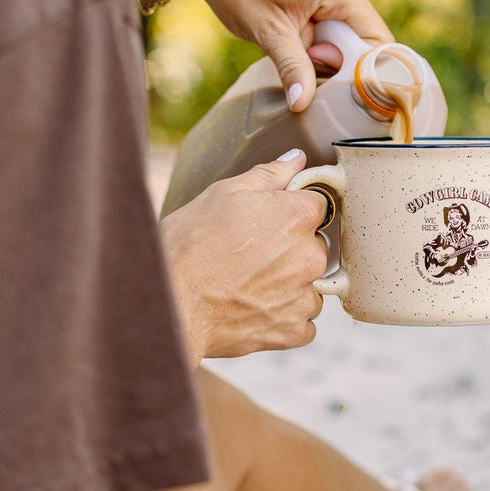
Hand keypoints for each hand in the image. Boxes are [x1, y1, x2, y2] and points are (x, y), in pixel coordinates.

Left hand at [156, 0, 391, 111]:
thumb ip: (293, 68)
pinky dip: (313, 45)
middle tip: (299, 58)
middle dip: (336, 65)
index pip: (377, 45)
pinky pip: (330, 31)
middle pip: (362, 45)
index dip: (363, 73)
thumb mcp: (267, 32)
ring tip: (289, 45)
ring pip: (344, 41)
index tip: (334, 88)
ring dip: (321, 56)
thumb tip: (303, 105)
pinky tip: (290, 40)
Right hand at [160, 152, 328, 361]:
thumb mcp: (222, 195)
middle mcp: (309, 257)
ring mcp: (304, 297)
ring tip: (248, 284)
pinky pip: (303, 322)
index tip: (269, 221)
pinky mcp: (293, 331)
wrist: (171, 304)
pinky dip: (284, 317)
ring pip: (310, 285)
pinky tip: (253, 309)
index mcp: (297, 217)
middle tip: (249, 254)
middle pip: (315, 246)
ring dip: (289, 285)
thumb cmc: (189, 246)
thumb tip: (296, 159)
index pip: (318, 204)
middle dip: (290, 248)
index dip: (291, 210)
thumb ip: (268, 176)